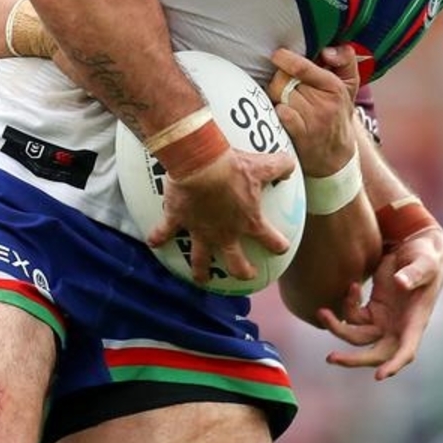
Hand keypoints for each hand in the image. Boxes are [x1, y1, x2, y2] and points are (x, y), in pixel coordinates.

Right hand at [146, 146, 295, 283]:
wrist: (200, 164)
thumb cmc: (233, 166)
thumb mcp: (263, 163)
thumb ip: (280, 166)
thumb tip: (290, 167)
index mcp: (248, 221)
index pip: (269, 239)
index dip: (277, 245)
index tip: (280, 249)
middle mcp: (225, 232)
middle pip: (235, 262)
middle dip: (242, 271)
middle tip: (246, 276)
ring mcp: (200, 230)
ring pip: (201, 258)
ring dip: (200, 271)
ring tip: (201, 279)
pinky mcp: (178, 220)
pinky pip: (165, 232)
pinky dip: (158, 238)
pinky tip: (153, 243)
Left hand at [267, 46, 357, 177]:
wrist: (338, 156)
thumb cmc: (338, 113)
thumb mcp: (349, 85)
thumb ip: (345, 60)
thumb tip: (328, 50)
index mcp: (334, 86)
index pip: (303, 67)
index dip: (286, 59)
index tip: (277, 55)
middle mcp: (324, 103)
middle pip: (284, 80)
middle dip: (280, 80)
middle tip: (287, 87)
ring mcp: (311, 121)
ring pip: (279, 95)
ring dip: (277, 96)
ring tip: (287, 101)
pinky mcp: (300, 136)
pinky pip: (279, 113)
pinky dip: (277, 112)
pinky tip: (284, 115)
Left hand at [318, 225, 442, 379]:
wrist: (415, 249)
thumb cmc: (426, 257)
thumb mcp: (425, 262)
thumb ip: (414, 273)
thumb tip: (400, 283)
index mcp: (416, 321)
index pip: (407, 349)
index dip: (394, 364)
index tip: (380, 376)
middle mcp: (399, 327)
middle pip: (376, 354)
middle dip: (354, 360)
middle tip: (330, 357)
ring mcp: (384, 321)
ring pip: (358, 337)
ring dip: (339, 328)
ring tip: (323, 312)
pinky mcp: (373, 310)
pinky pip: (354, 318)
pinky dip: (347, 306)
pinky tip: (352, 287)